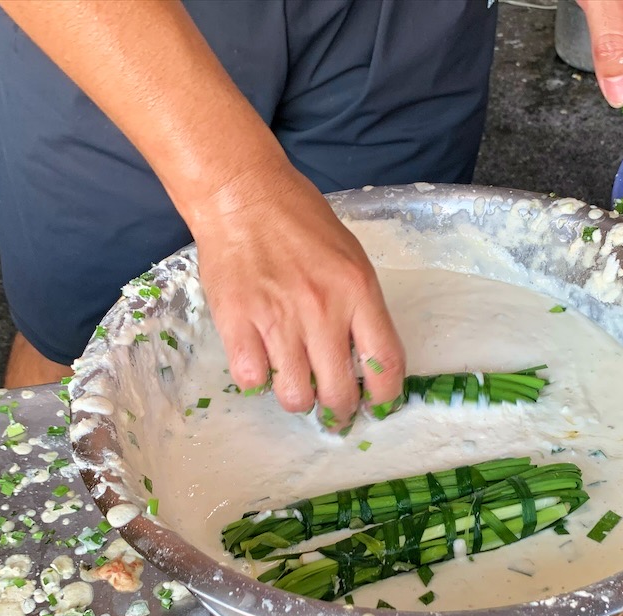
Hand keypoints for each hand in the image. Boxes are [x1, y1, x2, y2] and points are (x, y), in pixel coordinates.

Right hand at [191, 158, 405, 431]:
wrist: (243, 196)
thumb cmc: (300, 223)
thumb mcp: (350, 259)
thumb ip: (360, 308)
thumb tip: (365, 361)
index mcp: (358, 291)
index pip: (385, 363)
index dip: (384, 397)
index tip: (377, 406)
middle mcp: (322, 309)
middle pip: (339, 392)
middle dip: (339, 413)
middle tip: (333, 412)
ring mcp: (277, 318)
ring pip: (294, 395)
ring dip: (297, 399)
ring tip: (295, 386)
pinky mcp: (237, 322)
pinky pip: (252, 379)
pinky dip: (257, 380)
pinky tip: (261, 362)